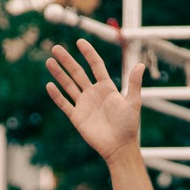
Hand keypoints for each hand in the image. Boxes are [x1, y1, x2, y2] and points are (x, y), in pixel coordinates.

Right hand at [45, 39, 143, 162]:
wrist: (119, 146)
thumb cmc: (128, 125)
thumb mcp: (133, 102)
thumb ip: (134, 84)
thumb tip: (141, 65)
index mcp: (106, 87)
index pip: (95, 65)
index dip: (88, 53)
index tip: (80, 42)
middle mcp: (93, 93)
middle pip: (77, 72)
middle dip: (67, 60)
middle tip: (56, 48)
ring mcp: (84, 104)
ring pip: (68, 85)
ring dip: (59, 74)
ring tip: (49, 61)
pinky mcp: (77, 116)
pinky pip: (64, 103)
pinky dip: (57, 95)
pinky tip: (49, 85)